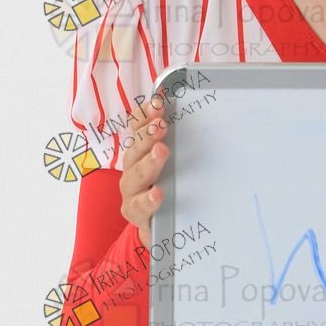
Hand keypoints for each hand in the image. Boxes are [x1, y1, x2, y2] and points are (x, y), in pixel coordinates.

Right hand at [119, 94, 170, 250]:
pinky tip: (158, 193)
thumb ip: (180, 134)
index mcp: (140, 149)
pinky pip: (139, 206)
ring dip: (149, 162)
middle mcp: (132, 167)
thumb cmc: (167, 183)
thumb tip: (193, 103)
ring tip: (161, 151)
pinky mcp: (136, 213)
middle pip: (135, 149)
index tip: (158, 103)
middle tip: (160, 125)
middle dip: (147, 135)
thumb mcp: (174, 158)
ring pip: (136, 175)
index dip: (145, 114)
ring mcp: (132, 191)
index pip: (137, 127)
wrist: (160, 223)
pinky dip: (148, 200)